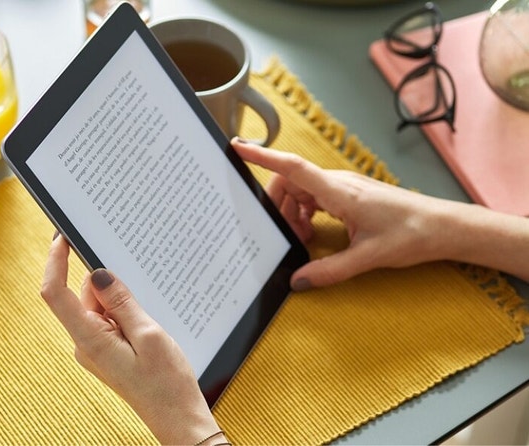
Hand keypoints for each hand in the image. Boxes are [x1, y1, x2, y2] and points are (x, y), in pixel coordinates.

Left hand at [41, 235, 222, 444]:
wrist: (176, 416)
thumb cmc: (166, 384)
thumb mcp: (148, 334)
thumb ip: (121, 302)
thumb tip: (98, 274)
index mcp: (89, 340)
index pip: (55, 294)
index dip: (55, 262)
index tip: (62, 239)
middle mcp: (85, 343)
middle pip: (83, 296)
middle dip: (108, 287)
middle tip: (137, 295)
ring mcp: (94, 347)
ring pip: (99, 306)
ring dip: (120, 304)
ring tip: (147, 325)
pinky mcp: (106, 349)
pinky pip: (108, 319)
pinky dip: (124, 314)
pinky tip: (144, 328)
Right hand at [232, 137, 462, 288]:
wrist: (443, 226)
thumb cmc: (412, 234)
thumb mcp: (368, 257)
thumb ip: (329, 271)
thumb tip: (297, 281)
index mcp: (339, 192)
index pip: (292, 168)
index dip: (262, 156)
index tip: (237, 146)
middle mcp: (338, 184)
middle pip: (290, 182)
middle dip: (277, 204)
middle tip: (284, 233)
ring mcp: (343, 187)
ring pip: (301, 190)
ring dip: (292, 212)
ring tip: (303, 238)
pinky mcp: (348, 195)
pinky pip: (315, 197)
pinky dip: (306, 213)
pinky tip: (314, 234)